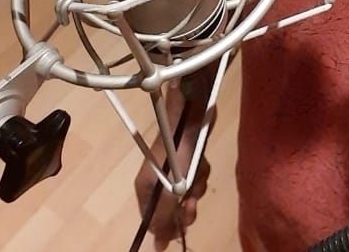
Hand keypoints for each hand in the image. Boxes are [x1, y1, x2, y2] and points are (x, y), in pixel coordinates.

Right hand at [134, 71, 215, 248]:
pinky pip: (196, 176)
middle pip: (172, 208)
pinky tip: (202, 162)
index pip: (153, 221)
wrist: (192, 110)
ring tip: (198, 175)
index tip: (181, 232)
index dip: (167, 228)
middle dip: (186, 208)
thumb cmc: (178, 149)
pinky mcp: (188, 157)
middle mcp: (157, 180)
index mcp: (145, 189)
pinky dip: (201, 173)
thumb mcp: (171, 189)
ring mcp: (173, 168)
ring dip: (196, 188)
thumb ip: (165, 218)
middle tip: (193, 204)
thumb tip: (159, 247)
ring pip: (187, 192)